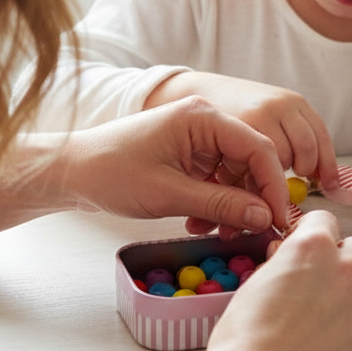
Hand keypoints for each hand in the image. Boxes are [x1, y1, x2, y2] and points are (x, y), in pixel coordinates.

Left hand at [64, 96, 290, 233]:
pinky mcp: (187, 155)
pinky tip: (203, 223)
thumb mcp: (169, 194)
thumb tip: (265, 217)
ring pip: (235, 174)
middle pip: (250, 161)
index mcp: (201, 116)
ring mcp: (196, 138)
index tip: (279, 218)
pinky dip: (217, 203)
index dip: (274, 185)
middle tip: (249, 233)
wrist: (72, 172)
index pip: (258, 147)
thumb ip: (221, 205)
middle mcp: (203, 121)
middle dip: (252, 199)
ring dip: (234, 205)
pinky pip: (217, 180)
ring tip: (219, 233)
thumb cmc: (111, 173)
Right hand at [139, 210, 351, 350]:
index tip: (307, 252)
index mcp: (311, 245)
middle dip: (341, 261)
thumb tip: (288, 255)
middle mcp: (345, 267)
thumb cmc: (243, 334)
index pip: (325, 219)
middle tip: (323, 285)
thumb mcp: (254, 282)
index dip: (313, 234)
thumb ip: (281, 262)